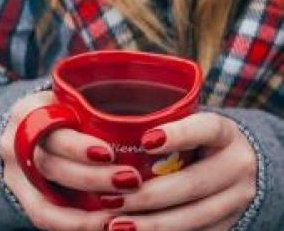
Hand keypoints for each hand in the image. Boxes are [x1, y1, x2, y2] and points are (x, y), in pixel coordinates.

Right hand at [0, 91, 141, 230]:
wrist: (31, 128)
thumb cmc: (62, 112)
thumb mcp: (71, 100)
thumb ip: (93, 110)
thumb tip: (143, 125)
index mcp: (29, 112)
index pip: (50, 130)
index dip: (78, 148)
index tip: (111, 154)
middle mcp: (15, 144)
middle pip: (51, 166)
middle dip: (93, 178)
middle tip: (131, 181)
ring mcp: (16, 175)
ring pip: (47, 201)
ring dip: (86, 213)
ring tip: (121, 212)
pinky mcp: (23, 197)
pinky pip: (45, 218)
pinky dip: (75, 224)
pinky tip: (103, 224)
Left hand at [104, 113, 256, 230]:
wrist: (237, 166)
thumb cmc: (198, 143)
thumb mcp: (190, 126)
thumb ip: (163, 129)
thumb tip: (114, 140)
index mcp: (225, 134)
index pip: (206, 129)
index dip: (178, 135)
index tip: (144, 141)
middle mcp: (237, 165)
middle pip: (192, 184)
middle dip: (148, 196)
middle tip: (111, 199)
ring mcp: (237, 199)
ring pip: (193, 216)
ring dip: (152, 224)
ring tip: (116, 225)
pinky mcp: (229, 223)